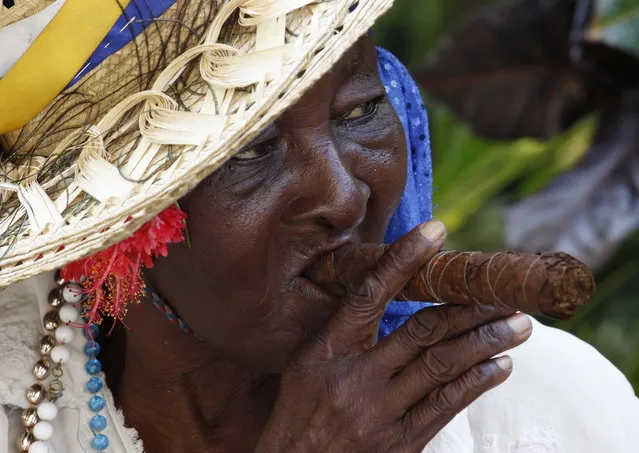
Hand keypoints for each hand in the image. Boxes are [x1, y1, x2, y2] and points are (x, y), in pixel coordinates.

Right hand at [255, 220, 532, 452]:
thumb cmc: (300, 411)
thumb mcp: (306, 363)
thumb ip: (344, 330)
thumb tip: (385, 290)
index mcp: (327, 350)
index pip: (369, 294)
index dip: (403, 259)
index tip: (436, 232)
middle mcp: (356, 378)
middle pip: (423, 331)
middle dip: (470, 308)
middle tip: (505, 292)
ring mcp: (381, 412)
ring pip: (444, 366)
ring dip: (487, 342)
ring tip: (519, 325)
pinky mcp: (402, 443)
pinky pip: (447, 405)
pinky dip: (477, 381)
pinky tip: (500, 365)